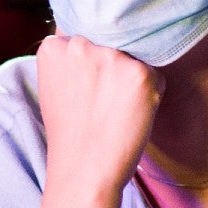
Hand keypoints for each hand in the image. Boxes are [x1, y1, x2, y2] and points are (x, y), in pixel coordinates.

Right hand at [35, 34, 162, 205]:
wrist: (84, 169)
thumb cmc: (70, 133)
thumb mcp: (53, 86)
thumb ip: (68, 60)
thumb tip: (98, 43)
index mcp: (53, 46)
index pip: (82, 38)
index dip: (88, 65)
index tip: (82, 88)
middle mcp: (80, 45)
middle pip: (109, 44)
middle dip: (110, 68)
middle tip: (99, 102)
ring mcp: (111, 57)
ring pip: (132, 59)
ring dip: (130, 80)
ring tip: (113, 110)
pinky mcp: (139, 73)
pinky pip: (154, 76)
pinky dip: (149, 95)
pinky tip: (130, 114)